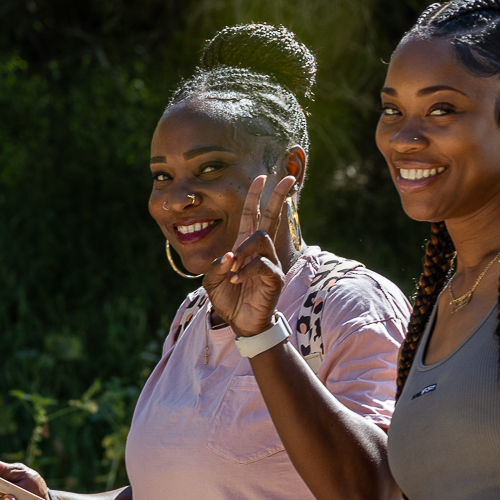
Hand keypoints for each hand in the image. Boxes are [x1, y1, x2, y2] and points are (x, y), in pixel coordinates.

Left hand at [203, 174, 295, 335]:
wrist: (241, 323)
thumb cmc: (229, 299)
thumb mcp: (212, 281)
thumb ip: (216, 266)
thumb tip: (229, 256)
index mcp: (245, 246)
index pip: (252, 215)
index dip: (255, 196)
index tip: (261, 177)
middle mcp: (261, 251)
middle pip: (271, 217)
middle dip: (278, 196)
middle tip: (287, 177)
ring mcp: (270, 262)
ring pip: (261, 239)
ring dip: (243, 250)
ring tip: (233, 269)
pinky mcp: (275, 277)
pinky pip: (262, 264)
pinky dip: (246, 270)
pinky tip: (237, 279)